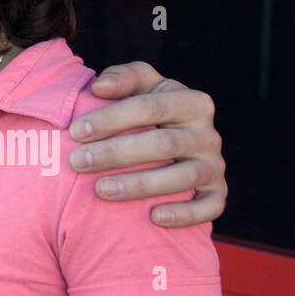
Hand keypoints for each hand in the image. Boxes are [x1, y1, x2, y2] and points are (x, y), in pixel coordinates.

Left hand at [69, 61, 225, 227]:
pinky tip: (154, 217)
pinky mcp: (218, 193)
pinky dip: (185, 214)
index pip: (150, 107)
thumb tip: (100, 88)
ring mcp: (214, 166)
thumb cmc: (148, 108)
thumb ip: (122, 77)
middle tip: (77, 162)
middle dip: (116, 153)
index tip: (76, 131)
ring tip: (100, 190)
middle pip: (163, 144)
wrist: (176, 138)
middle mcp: (208, 134)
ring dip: (140, 185)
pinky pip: (210, 207)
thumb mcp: (140, 84)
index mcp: (191, 102)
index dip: (112, 118)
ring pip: (182, 177)